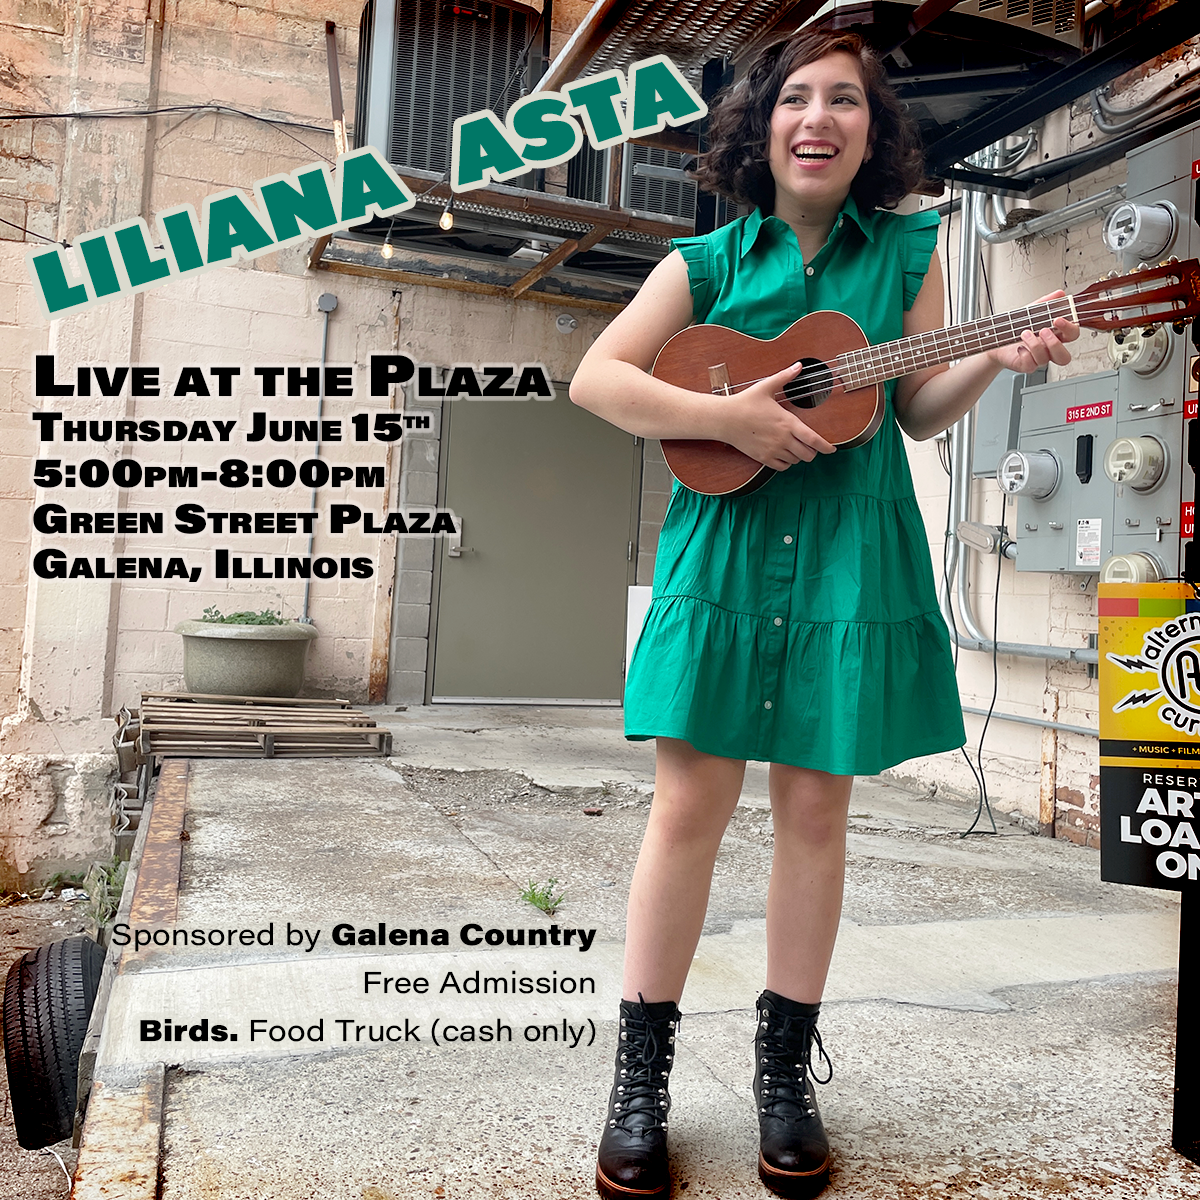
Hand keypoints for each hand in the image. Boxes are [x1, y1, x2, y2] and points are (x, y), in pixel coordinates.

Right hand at [717, 362, 836, 469]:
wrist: (724, 419)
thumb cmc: (745, 402)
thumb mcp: (766, 387)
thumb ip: (785, 377)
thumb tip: (799, 365)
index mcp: (787, 422)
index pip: (814, 439)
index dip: (826, 447)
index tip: (832, 449)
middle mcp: (783, 439)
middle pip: (808, 454)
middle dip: (813, 451)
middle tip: (810, 445)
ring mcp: (773, 450)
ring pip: (795, 460)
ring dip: (798, 455)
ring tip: (795, 447)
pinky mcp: (763, 458)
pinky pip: (782, 467)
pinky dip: (787, 463)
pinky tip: (784, 454)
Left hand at [986, 289, 1078, 372]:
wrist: (998, 339)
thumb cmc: (1018, 327)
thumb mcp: (1032, 311)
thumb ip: (1046, 303)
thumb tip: (1059, 294)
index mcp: (1056, 335)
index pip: (1072, 334)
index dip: (1069, 328)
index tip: (1058, 319)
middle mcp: (1049, 349)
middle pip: (1064, 356)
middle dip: (1054, 344)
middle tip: (1043, 331)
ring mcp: (1038, 359)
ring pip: (1045, 360)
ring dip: (1035, 345)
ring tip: (1025, 333)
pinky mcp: (1026, 365)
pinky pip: (1030, 365)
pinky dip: (1025, 355)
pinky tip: (1019, 347)